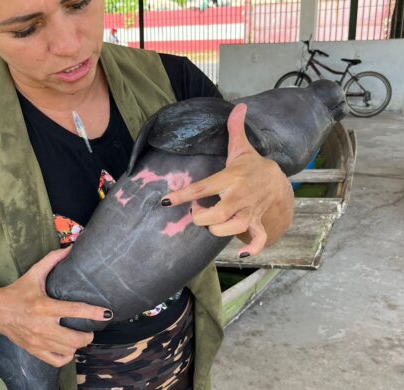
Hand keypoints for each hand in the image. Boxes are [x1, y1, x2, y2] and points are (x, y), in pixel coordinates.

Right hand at [0, 246, 112, 366]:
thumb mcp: (33, 273)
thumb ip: (52, 260)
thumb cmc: (17, 292)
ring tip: (80, 337)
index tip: (107, 313)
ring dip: (79, 344)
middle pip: (74, 338)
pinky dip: (67, 356)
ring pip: (68, 350)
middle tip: (91, 328)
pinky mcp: (34, 350)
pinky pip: (57, 360)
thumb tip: (69, 247)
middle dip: (88, 334)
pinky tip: (69, 348)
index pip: (75, 311)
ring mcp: (38, 341)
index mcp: (44, 306)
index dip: (94, 312)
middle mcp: (42, 326)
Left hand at [161, 103, 293, 256]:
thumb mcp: (242, 149)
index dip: (183, 195)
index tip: (166, 201)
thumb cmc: (252, 167)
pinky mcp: (257, 223)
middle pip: (212, 216)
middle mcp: (238, 197)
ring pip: (228, 229)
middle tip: (197, 211)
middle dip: (199, 217)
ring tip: (212, 223)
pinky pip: (256, 239)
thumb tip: (238, 105)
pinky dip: (251, 248)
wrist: (280, 182)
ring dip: (217, 230)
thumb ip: (234, 129)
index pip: (202, 187)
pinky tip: (240, 253)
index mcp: (229, 178)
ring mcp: (248, 212)